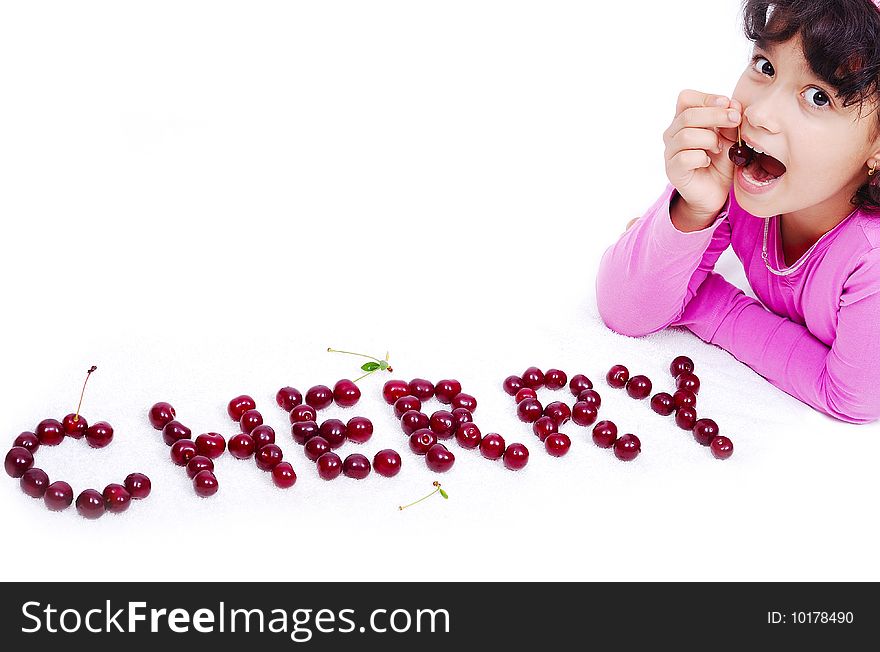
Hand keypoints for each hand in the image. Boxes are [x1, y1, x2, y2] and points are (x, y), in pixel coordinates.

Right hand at [663, 90, 741, 220]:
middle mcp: (673, 134)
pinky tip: (707, 162)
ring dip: (710, 139)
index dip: (707, 98)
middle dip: (716, 115)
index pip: (686, 98)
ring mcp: (670, 152)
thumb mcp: (730, 137)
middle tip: (736, 119)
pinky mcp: (672, 170)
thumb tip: (732, 105)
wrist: (715, 192)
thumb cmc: (720, 162)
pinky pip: (685, 157)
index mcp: (684, 120)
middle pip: (688, 115)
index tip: (728, 104)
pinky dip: (702, 158)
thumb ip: (729, 121)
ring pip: (686, 135)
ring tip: (719, 148)